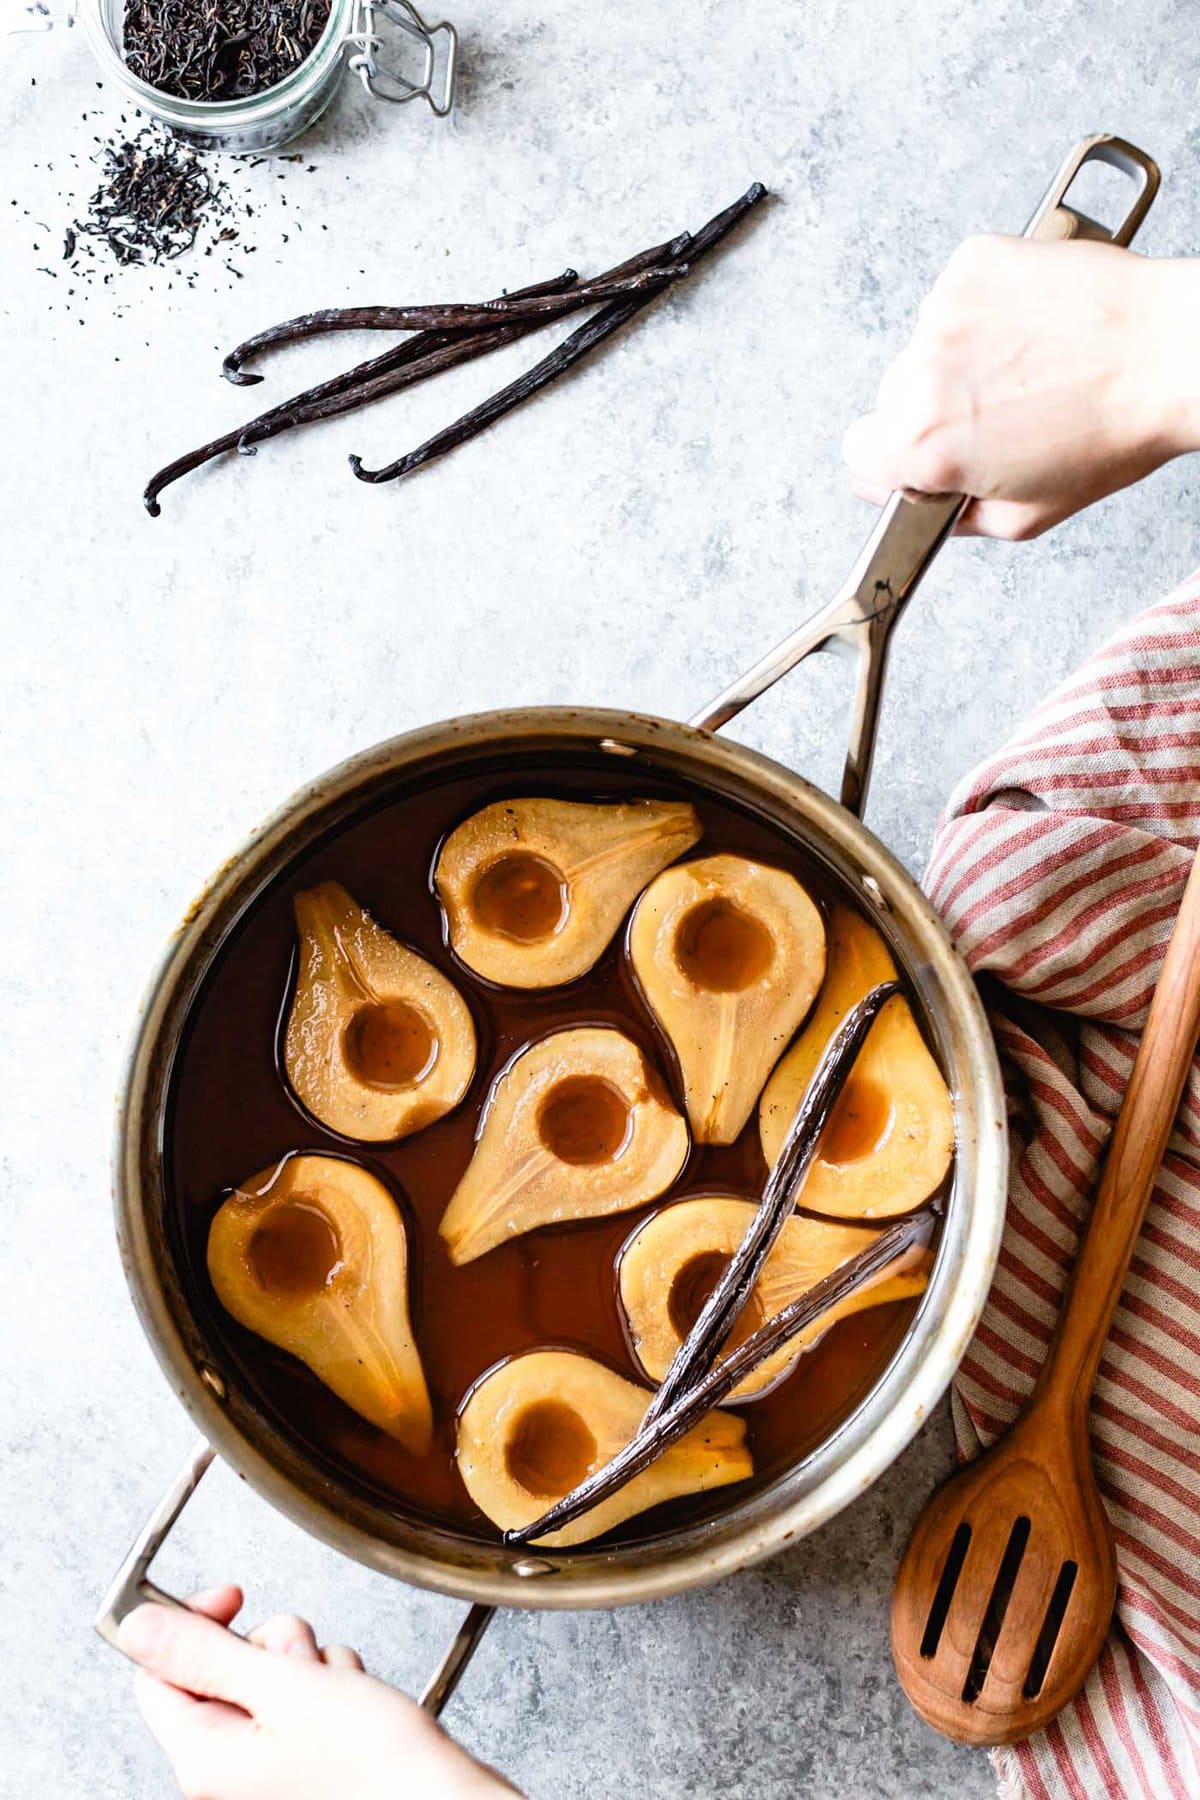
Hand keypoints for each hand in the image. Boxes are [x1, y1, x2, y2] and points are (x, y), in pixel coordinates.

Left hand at [119, 1588, 517, 1799]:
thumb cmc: (373, 1767)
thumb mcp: (283, 1688)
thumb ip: (205, 1654)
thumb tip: (139, 1627)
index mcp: (203, 1757)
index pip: (160, 1672)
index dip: (194, 1623)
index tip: (235, 1597)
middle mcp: (227, 1769)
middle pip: (224, 1669)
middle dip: (272, 1645)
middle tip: (303, 1663)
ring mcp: (267, 1766)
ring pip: (271, 1676)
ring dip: (309, 1663)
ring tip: (338, 1689)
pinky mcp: (305, 1760)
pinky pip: (305, 1697)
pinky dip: (332, 1686)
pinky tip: (355, 1703)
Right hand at [843, 235, 1199, 538]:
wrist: (1170, 352)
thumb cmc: (1111, 432)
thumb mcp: (1025, 518)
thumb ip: (955, 515)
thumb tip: (932, 500)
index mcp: (924, 445)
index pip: (859, 456)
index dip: (894, 463)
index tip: (925, 457)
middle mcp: (921, 373)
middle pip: (892, 398)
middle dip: (933, 409)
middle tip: (998, 415)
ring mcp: (943, 311)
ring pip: (926, 346)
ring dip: (962, 357)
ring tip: (1028, 368)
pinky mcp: (971, 264)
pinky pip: (956, 297)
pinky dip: (985, 311)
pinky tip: (1032, 329)